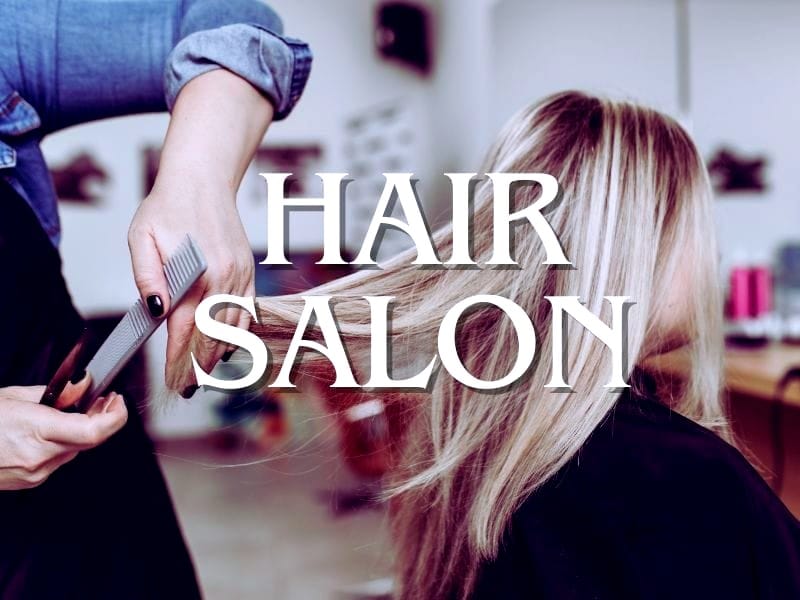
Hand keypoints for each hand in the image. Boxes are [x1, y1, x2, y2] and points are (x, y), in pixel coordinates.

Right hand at [0, 377, 127, 490]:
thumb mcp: (16, 396)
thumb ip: (57, 394)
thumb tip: (84, 386)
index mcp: (35, 430)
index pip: (94, 431)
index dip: (115, 417)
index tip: (118, 402)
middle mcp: (38, 456)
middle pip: (90, 440)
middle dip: (102, 419)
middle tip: (105, 400)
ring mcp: (35, 473)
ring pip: (76, 450)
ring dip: (83, 431)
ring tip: (79, 411)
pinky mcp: (30, 481)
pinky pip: (58, 460)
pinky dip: (63, 443)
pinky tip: (56, 430)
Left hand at [127, 70, 272, 395]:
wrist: (202, 181)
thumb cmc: (169, 207)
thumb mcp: (142, 237)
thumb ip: (147, 275)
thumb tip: (154, 309)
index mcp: (197, 273)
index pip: (187, 329)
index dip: (178, 360)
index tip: (172, 381)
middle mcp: (224, 278)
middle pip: (215, 337)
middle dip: (199, 367)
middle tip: (187, 389)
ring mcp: (241, 276)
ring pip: (234, 329)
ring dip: (219, 355)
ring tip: (203, 375)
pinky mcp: (248, 273)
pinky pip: (248, 312)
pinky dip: (238, 334)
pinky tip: (226, 347)